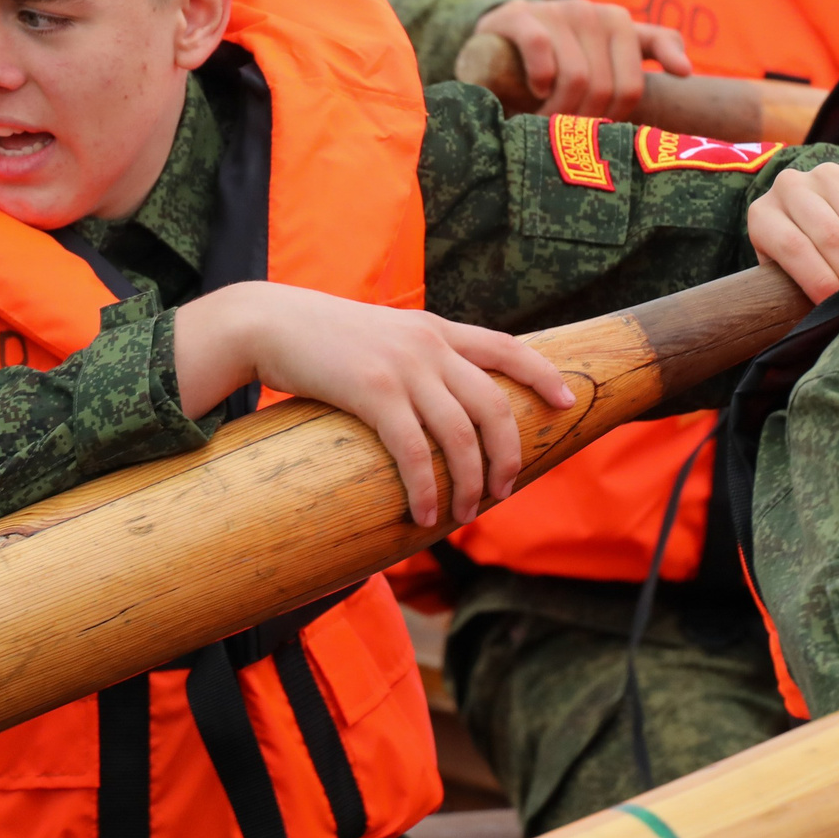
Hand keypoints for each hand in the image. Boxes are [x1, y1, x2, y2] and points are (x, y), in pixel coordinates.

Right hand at [172, 281, 576, 528]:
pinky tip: (426, 513)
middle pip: (494, 405)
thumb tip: (440, 399)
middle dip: (507, 455)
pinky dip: (427, 488)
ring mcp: (403, 367)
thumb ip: (417, 358)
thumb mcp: (383, 335)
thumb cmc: (322, 338)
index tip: (568, 401)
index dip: (543, 375)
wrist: (270, 321)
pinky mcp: (373, 391)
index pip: (507, 348)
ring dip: (469, 483)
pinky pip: (414, 450)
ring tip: (463, 515)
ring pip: (461, 435)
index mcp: (435, 329)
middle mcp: (429, 345)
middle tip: (503, 491)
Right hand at [473, 0, 690, 120]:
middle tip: (566, 135)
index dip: (615, 116)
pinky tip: (535, 90)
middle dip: (584, 120)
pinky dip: (540, 79)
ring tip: (547, 123)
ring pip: (575, 76)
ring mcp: (557, 11)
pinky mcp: (521, 15)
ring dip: (558, 111)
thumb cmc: (565, 48)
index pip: (632, 85)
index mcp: (619, 21)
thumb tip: (687, 71)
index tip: (599, 128)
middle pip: (603, 87)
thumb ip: (654, 48)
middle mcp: (592, 11)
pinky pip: (541, 51)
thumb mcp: (612, 46)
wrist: (504, 30)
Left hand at [748, 160, 838, 302]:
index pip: (793, 247)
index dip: (820, 281)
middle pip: (834, 237)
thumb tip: (828, 323)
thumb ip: (796, 294)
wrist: (819, 217)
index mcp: (763, 215)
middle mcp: (792, 186)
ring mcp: (831, 175)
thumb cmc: (804, 263)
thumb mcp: (788, 278)